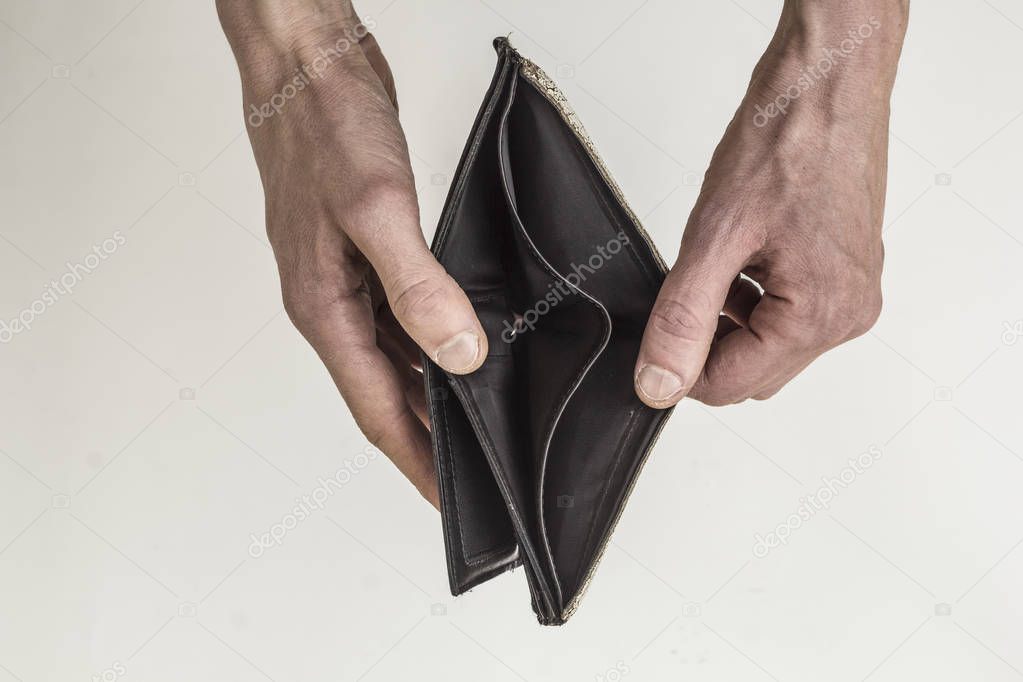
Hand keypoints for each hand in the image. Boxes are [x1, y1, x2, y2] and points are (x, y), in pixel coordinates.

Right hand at [217, 1, 487, 504]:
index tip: (450, 500)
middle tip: (476, 474)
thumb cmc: (323, 124)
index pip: (376, 409)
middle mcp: (333, 302)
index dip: (416, 459)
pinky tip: (464, 347)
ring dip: (433, 392)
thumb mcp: (376, 208)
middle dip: (429, 438)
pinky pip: (402, 316)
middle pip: (386, 392)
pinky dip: (432, 341)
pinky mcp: (367, 249)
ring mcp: (348, 277)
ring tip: (478, 425)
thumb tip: (456, 354)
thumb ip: (416, 287)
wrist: (305, 61)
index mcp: (325, 307)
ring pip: (396, 357)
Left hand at [634, 0, 907, 407]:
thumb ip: (683, 320)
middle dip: (709, 344)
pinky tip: (738, 257)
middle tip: (681, 293)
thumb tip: (659, 383)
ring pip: (771, 344)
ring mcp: (852, 293)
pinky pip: (790, 313)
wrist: (825, 84)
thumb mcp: (715, 236)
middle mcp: (848, 314)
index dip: (681, 370)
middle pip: (755, 372)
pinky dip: (753, 300)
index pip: (733, 384)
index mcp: (822, 315)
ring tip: (715, 264)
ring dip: (730, 321)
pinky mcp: (846, 272)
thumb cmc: (787, 142)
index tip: (654, 339)